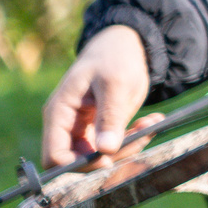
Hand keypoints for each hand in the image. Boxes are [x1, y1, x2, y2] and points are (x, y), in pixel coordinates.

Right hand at [41, 25, 149, 162]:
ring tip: (152, 121)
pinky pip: (114, 144)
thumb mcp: (116, 82)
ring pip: (101, 154)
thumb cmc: (114, 56)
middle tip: (143, 135)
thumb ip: (110, 115)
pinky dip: (134, 137)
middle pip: (80, 159)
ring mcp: (83, 127)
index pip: (54, 155)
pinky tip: (151, 121)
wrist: (124, 43)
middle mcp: (66, 124)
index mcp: (59, 112)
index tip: (108, 158)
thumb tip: (106, 150)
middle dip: (112, 155)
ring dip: (129, 144)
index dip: (78, 163)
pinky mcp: (100, 127)